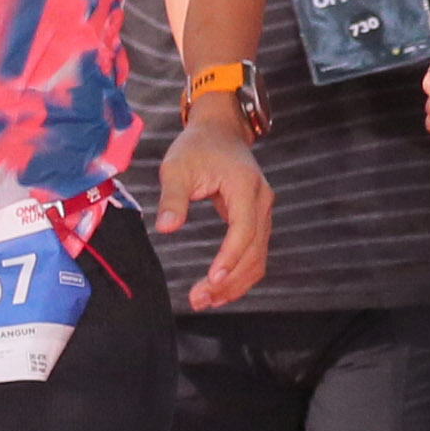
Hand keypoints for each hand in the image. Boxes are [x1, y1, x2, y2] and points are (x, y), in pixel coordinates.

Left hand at [156, 109, 272, 307]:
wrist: (220, 130)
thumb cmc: (197, 147)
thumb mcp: (176, 167)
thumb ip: (173, 198)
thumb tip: (166, 228)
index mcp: (244, 186)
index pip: (244, 229)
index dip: (230, 257)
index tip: (211, 278)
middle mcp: (261, 200)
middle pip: (254, 250)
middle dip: (229, 280)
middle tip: (199, 299)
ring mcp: (263, 211)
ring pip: (258, 257)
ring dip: (236, 283)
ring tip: (206, 300)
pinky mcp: (258, 219)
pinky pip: (255, 253)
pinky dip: (240, 273)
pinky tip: (219, 288)